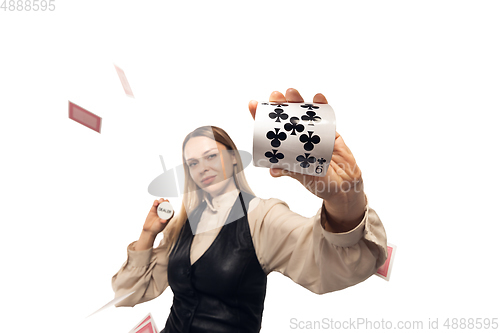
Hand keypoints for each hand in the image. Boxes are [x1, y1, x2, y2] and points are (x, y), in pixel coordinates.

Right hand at [142, 198, 172, 235]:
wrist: (149, 229)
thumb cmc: (157, 228)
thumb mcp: (161, 225)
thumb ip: (162, 222)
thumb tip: (164, 220)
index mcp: (168, 215)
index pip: (171, 210)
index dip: (170, 207)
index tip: (168, 207)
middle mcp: (164, 212)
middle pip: (167, 204)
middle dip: (166, 202)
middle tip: (164, 202)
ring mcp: (159, 209)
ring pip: (161, 202)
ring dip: (161, 200)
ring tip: (160, 202)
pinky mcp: (153, 208)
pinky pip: (155, 203)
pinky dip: (156, 202)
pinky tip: (155, 204)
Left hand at [248, 88, 362, 200]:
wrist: (345, 186)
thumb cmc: (320, 182)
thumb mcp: (302, 177)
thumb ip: (289, 172)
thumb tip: (273, 170)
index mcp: (287, 147)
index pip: (271, 129)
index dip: (261, 117)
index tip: (253, 104)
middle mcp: (298, 138)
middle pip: (286, 116)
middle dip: (280, 104)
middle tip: (275, 96)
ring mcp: (314, 133)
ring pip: (303, 113)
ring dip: (297, 100)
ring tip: (291, 93)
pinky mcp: (330, 132)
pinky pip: (325, 117)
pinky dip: (321, 105)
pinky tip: (318, 97)